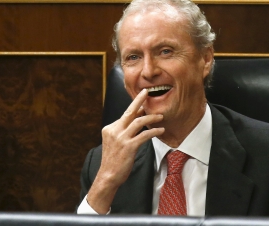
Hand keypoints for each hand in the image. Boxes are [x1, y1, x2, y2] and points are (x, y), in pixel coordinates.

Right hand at [87, 89, 164, 213]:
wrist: (108, 176)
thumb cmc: (114, 160)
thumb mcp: (114, 142)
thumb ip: (123, 131)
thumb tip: (137, 120)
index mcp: (110, 128)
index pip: (125, 115)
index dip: (136, 107)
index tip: (144, 100)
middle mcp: (114, 131)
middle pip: (129, 112)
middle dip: (139, 100)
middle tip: (147, 92)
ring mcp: (121, 138)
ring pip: (139, 122)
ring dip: (151, 118)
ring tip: (160, 116)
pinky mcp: (129, 146)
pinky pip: (144, 135)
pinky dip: (154, 131)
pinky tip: (160, 130)